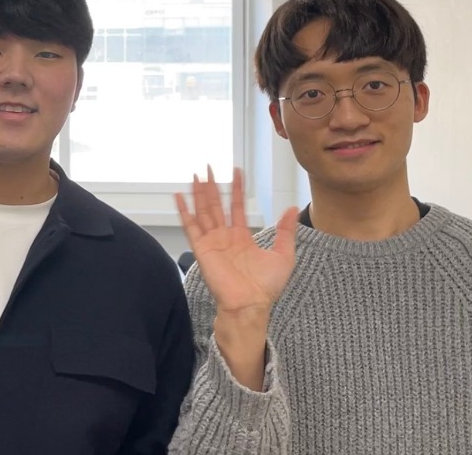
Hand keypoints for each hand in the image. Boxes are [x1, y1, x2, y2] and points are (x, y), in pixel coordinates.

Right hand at [175, 167, 297, 316]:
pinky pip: (190, 226)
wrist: (250, 304)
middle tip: (208, 167)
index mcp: (242, 237)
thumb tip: (292, 208)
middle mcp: (224, 237)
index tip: (236, 171)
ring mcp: (212, 242)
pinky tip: (179, 196)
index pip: (237, 206)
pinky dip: (183, 211)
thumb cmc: (266, 286)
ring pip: (203, 211)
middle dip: (212, 186)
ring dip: (199, 193)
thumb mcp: (283, 255)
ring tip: (196, 175)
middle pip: (216, 205)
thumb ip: (285, 231)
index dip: (237, 189)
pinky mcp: (201, 249)